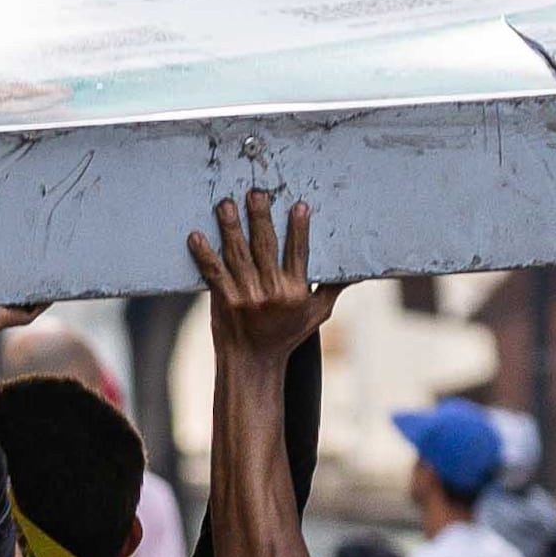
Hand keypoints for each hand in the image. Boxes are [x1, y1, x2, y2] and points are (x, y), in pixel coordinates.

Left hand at [190, 192, 329, 362]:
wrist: (252, 362)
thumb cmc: (287, 335)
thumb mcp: (318, 313)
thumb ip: (333, 287)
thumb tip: (359, 269)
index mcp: (296, 292)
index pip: (298, 253)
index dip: (299, 229)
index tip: (299, 206)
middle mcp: (271, 293)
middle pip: (265, 248)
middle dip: (260, 219)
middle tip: (256, 194)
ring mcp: (245, 296)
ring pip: (238, 255)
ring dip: (231, 228)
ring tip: (226, 205)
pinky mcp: (224, 301)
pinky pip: (213, 273)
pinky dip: (204, 255)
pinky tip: (196, 236)